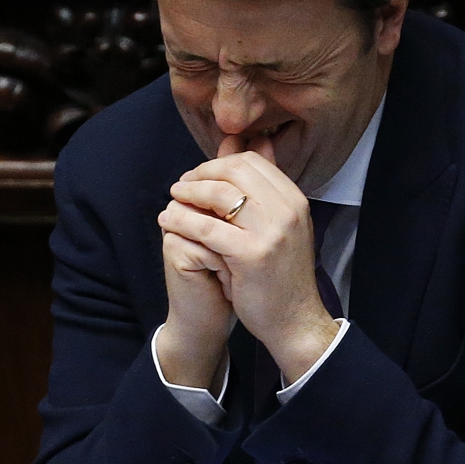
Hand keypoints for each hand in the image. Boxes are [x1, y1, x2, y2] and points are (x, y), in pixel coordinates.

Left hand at [158, 135, 339, 382]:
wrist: (295, 320)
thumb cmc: (281, 275)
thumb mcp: (281, 227)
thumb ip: (264, 191)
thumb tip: (255, 142)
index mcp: (295, 200)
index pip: (252, 162)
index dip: (219, 163)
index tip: (199, 175)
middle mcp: (287, 210)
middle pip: (235, 171)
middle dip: (201, 174)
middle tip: (181, 185)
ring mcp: (271, 232)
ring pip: (219, 195)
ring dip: (188, 193)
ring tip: (172, 200)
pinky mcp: (251, 255)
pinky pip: (207, 228)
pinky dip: (183, 221)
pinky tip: (169, 222)